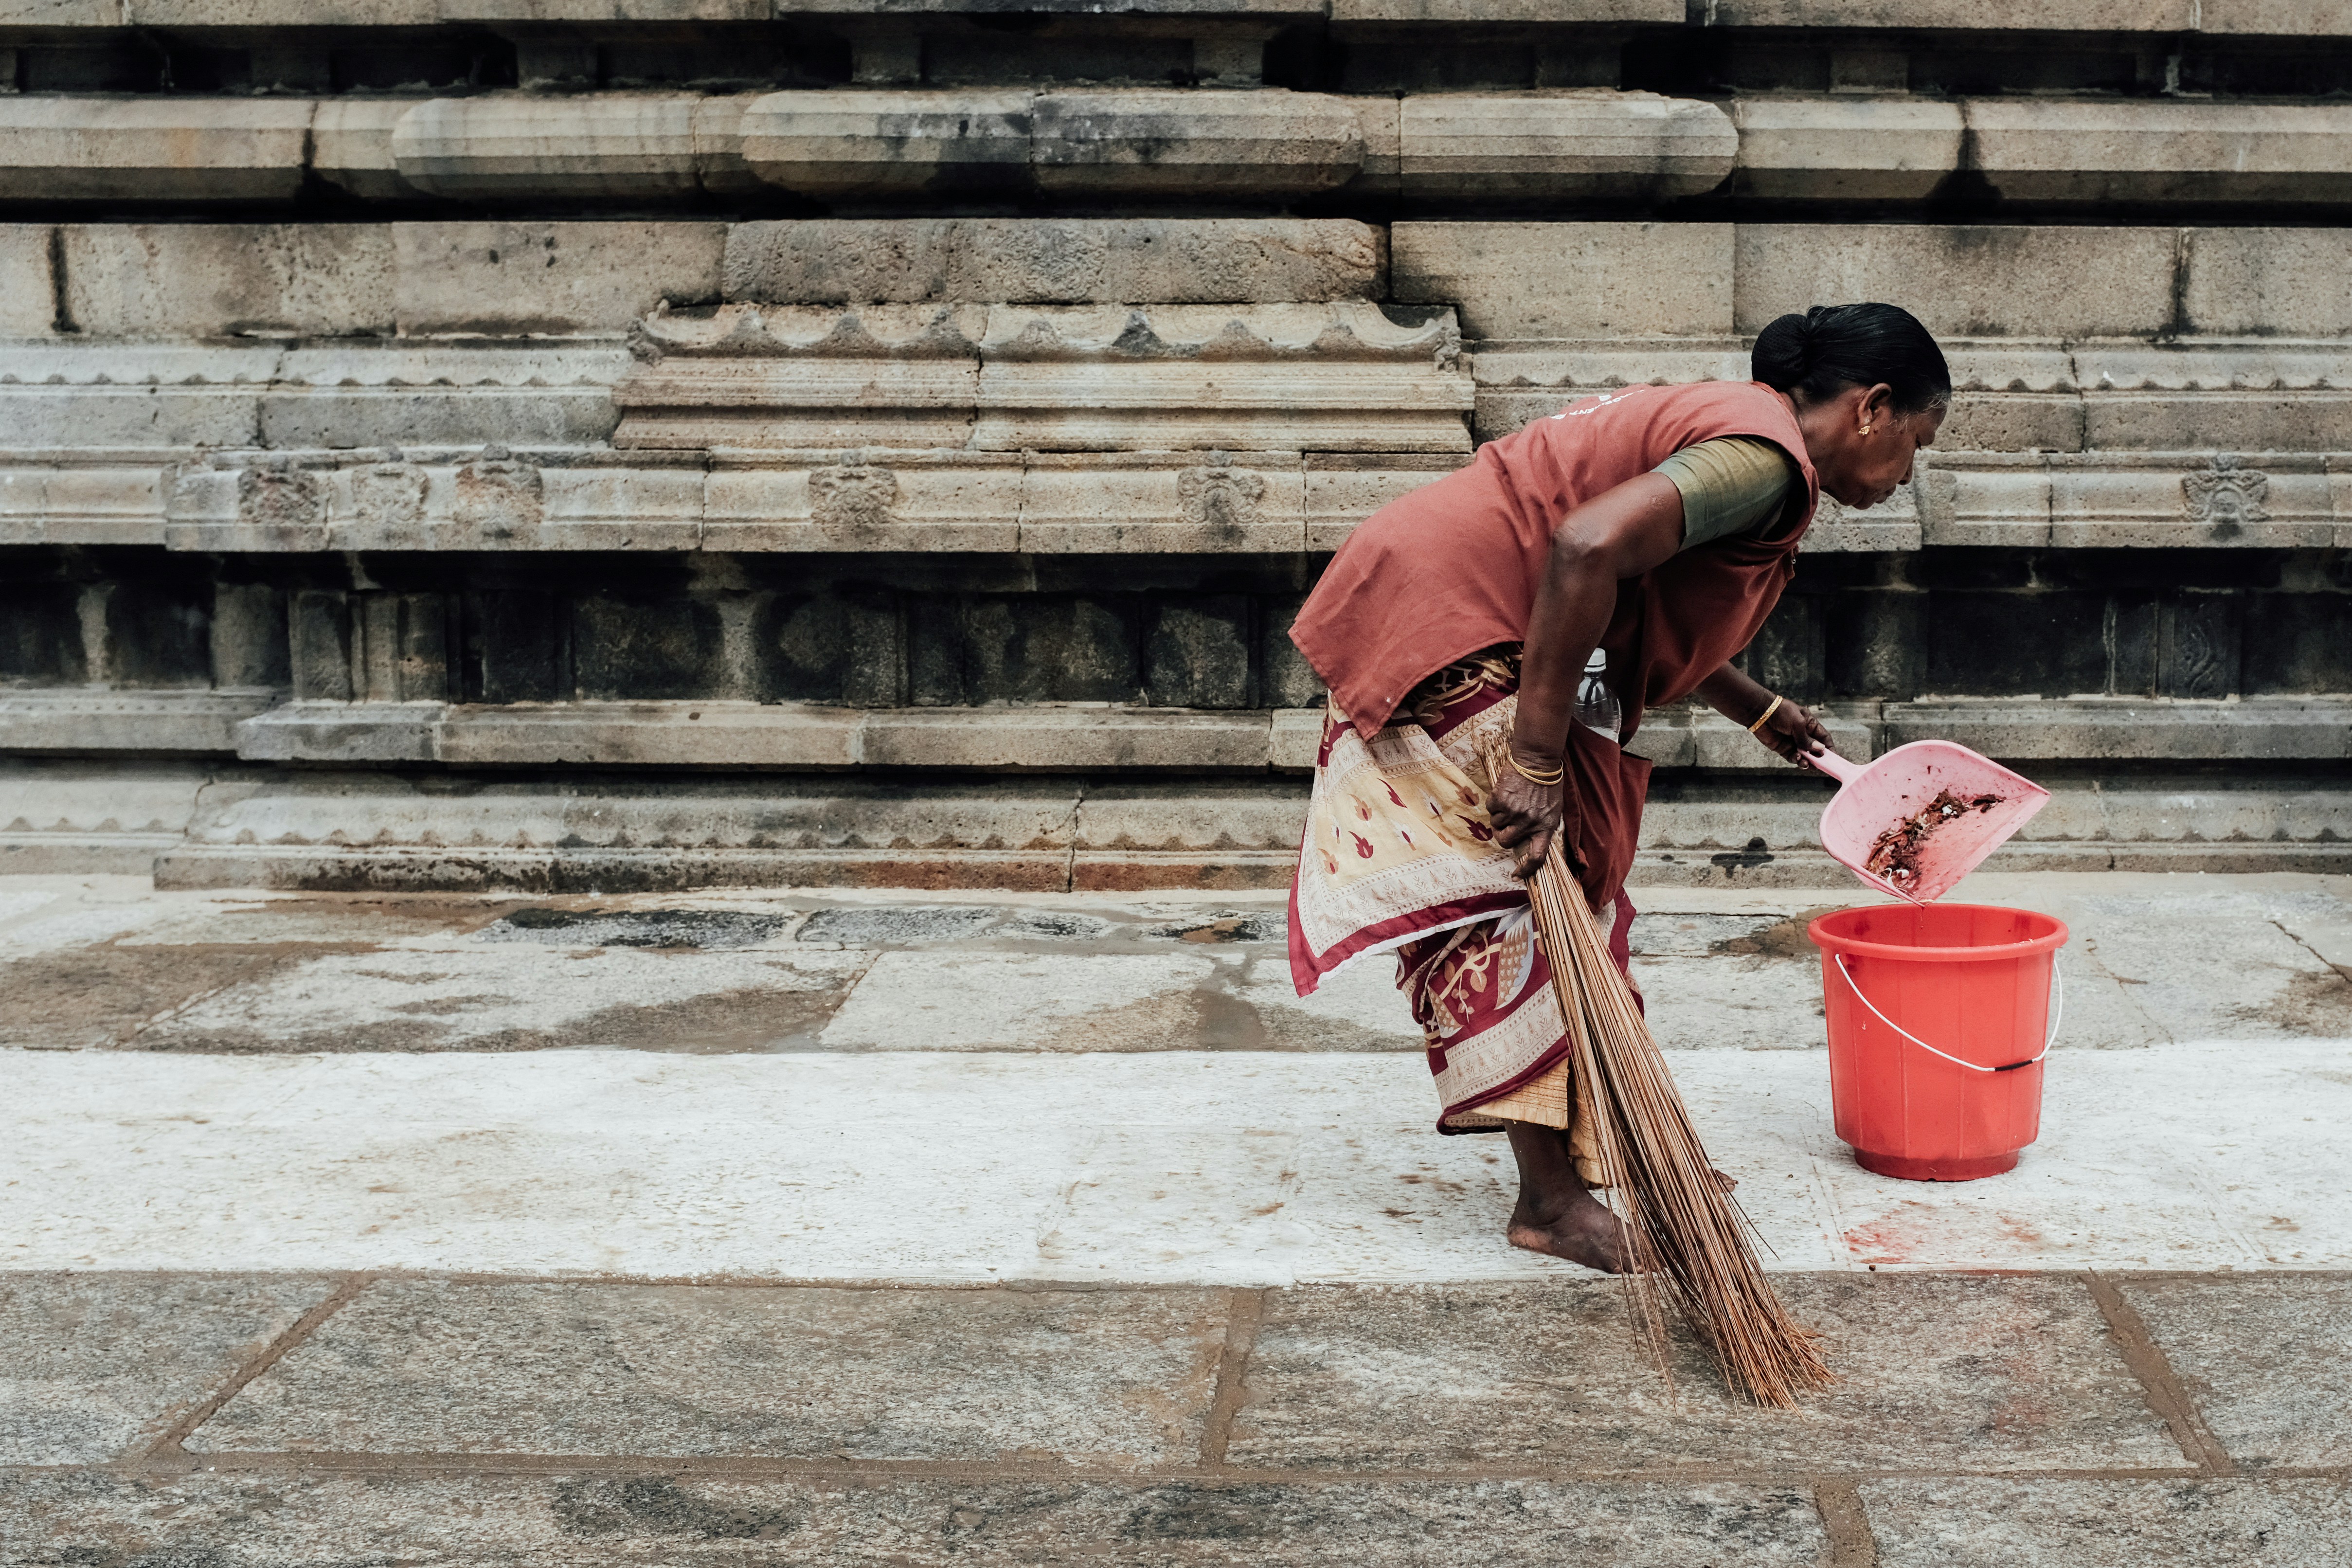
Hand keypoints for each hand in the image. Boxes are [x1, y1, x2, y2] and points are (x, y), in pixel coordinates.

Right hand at [1487, 749, 1564, 879]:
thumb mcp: (1553, 808)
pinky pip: (1490, 808)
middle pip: (1506, 842)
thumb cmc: (1548, 784)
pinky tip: (1505, 791)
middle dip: (1502, 835)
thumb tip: (1529, 840)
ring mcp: (1513, 812)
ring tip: (1510, 800)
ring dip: (1499, 815)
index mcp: (1545, 827)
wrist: (1537, 760)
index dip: (1526, 869)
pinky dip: (1494, 802)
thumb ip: (1542, 825)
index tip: (1516, 875)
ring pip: (1496, 824)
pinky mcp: (1500, 800)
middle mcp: (1529, 823)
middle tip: (1505, 825)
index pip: (1538, 857)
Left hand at [1755, 698, 1831, 764]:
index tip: (1834, 758)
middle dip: (1819, 758)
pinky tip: (1799, 760)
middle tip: (1822, 766)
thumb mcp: (1798, 724)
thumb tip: (1820, 749)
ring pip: (1805, 756)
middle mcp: (1803, 734)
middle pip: (1815, 749)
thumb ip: (1808, 739)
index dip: (1829, 748)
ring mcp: (1793, 742)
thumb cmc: (1781, 712)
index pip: (1824, 738)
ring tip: (1808, 764)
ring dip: (1808, 761)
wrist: (1760, 713)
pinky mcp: (1783, 748)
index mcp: (1810, 724)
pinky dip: (1797, 760)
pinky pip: (1793, 757)